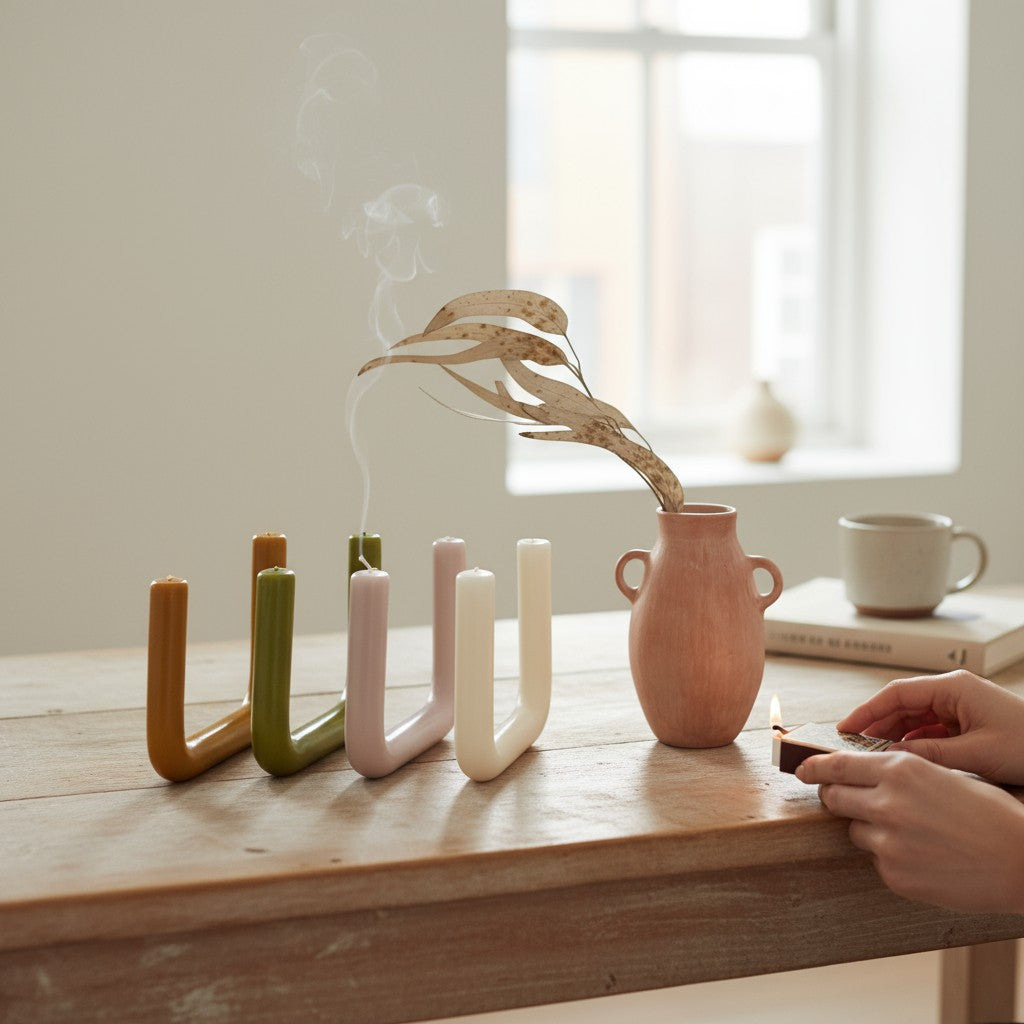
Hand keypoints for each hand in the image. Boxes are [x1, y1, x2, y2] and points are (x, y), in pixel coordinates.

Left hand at [797, 750, 1023, 912]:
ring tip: (909, 833)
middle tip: (841, 799)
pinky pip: (877, 860)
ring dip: (869, 829)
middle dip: (834, 797)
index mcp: (900, 771)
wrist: (1020, 861)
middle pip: (833, 797)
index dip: (814, 766)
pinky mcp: (894, 875)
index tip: (801, 769)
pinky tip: (922, 856)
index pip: (837, 765)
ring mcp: (887, 842)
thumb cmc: (989, 814)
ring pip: (855, 831)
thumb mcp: (942, 775)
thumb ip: (899, 773)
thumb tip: (863, 772)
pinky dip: (891, 857)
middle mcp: (886, 802)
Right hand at [836, 669, 1023, 784]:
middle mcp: (954, 692)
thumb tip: (889, 759)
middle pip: (903, 704)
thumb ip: (930, 754)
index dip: (867, 711)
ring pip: (915, 718)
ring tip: (872, 755)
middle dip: (876, 724)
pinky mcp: (969, 723)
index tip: (845, 729)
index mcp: (954, 688)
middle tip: (852, 746)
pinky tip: (903, 759)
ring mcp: (962, 707)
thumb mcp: (976, 754)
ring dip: (894, 735)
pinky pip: (932, 730)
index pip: (897, 693)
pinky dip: (914, 743)